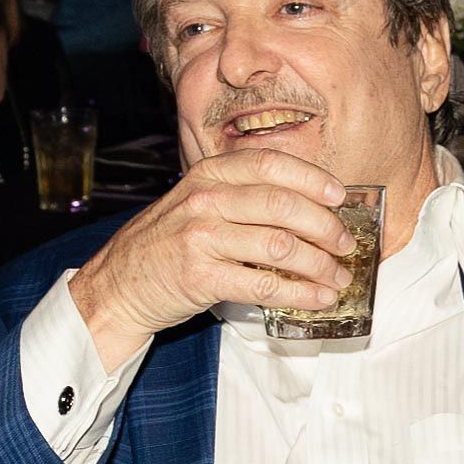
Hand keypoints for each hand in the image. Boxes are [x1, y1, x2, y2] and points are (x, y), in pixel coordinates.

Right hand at [69, 147, 354, 369]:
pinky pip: (265, 285)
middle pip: (283, 205)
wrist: (118, 285)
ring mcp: (202, 238)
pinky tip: (319, 299)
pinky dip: (300, 294)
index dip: (312, 179)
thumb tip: (303, 205)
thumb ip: (239, 197)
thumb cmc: (166, 246)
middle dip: (325, 226)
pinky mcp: (202, 278)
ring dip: (319, 265)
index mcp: (208, 175)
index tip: (340, 196)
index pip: (270, 165)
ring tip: (338, 277)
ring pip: (280, 246)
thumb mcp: (196, 205)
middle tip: (346, 244)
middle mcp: (205, 200)